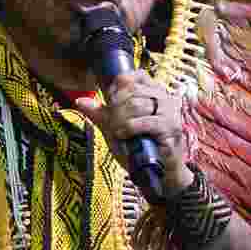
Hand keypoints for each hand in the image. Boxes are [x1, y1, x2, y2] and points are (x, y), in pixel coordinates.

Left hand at [75, 70, 193, 197]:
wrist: (157, 174)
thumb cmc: (138, 147)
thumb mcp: (115, 127)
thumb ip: (100, 113)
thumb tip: (79, 101)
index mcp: (153, 92)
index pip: (135, 76)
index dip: (117, 86)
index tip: (109, 100)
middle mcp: (164, 97)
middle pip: (132, 90)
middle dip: (115, 106)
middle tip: (111, 122)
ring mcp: (170, 112)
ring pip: (137, 104)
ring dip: (120, 119)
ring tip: (117, 131)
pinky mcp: (171, 128)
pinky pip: (146, 121)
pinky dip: (130, 128)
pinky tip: (123, 134)